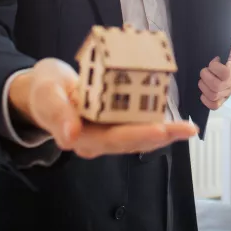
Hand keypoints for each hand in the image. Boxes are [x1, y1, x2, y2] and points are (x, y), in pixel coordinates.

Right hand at [9, 58, 196, 157]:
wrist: (43, 89)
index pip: (113, 139)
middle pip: (132, 140)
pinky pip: (136, 122)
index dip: (138, 135)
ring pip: (138, 134)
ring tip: (188, 128)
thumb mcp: (46, 96)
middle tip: (186, 130)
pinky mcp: (113, 121)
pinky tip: (173, 116)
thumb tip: (69, 138)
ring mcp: (106, 131)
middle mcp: (97, 139)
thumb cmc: (45, 91)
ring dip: (164, 132)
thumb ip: (57, 115)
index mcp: (81, 136)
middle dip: (161, 136)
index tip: (160, 131)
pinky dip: (154, 118)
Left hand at [199, 46, 230, 110]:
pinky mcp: (224, 98)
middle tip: (203, 71)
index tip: (211, 61)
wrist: (214, 55)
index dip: (214, 68)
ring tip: (202, 80)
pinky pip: (216, 106)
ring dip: (204, 87)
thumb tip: (214, 55)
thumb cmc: (214, 49)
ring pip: (215, 95)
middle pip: (218, 86)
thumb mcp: (217, 44)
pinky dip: (206, 100)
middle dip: (205, 78)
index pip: (225, 72)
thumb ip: (216, 46)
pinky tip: (202, 93)